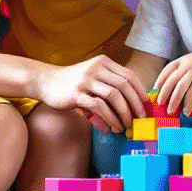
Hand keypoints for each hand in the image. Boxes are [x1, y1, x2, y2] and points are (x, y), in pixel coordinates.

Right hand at [32, 55, 147, 133]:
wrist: (46, 81)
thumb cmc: (73, 82)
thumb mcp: (93, 77)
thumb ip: (110, 87)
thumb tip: (131, 108)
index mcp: (103, 62)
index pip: (129, 76)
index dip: (140, 91)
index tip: (146, 105)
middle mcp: (96, 68)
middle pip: (124, 85)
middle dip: (135, 104)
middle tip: (140, 118)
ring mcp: (86, 80)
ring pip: (114, 96)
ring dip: (123, 113)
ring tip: (126, 126)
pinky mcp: (76, 93)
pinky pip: (98, 106)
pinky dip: (108, 118)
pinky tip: (110, 128)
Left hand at [154, 46, 191, 116]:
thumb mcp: (191, 62)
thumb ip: (180, 73)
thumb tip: (167, 92)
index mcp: (183, 61)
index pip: (167, 73)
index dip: (160, 85)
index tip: (156, 97)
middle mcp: (191, 65)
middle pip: (177, 84)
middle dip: (171, 99)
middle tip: (167, 110)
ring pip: (191, 90)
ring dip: (186, 104)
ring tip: (184, 114)